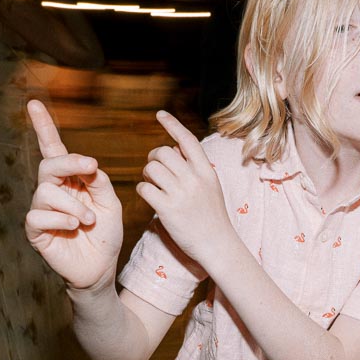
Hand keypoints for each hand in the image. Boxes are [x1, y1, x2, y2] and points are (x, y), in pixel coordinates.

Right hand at [25, 99, 122, 290]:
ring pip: (47, 192)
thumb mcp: (111, 204)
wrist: (101, 268)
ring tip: (88, 219)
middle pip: (49, 164)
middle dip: (70, 162)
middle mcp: (52, 191)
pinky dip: (60, 219)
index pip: (54, 149)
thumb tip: (88, 164)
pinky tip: (73, 227)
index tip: (34, 104)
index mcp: (70, 180)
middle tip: (91, 167)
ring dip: (73, 204)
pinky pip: (38, 215)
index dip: (43, 127)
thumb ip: (100, 182)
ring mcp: (41, 210)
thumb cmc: (105, 234)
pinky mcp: (35, 230)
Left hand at [136, 110, 234, 268]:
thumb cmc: (212, 217)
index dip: (172, 125)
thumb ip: (194, 168)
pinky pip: (144, 188)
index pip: (187, 140)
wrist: (217, 245)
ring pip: (151, 168)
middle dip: (153, 158)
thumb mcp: (211, 187)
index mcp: (206, 171)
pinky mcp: (167, 209)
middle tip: (153, 170)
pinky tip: (149, 196)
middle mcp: (194, 179)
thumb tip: (174, 149)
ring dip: (146, 174)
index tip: (160, 114)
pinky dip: (143, 190)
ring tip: (152, 184)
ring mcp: (181, 194)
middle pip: (162, 152)